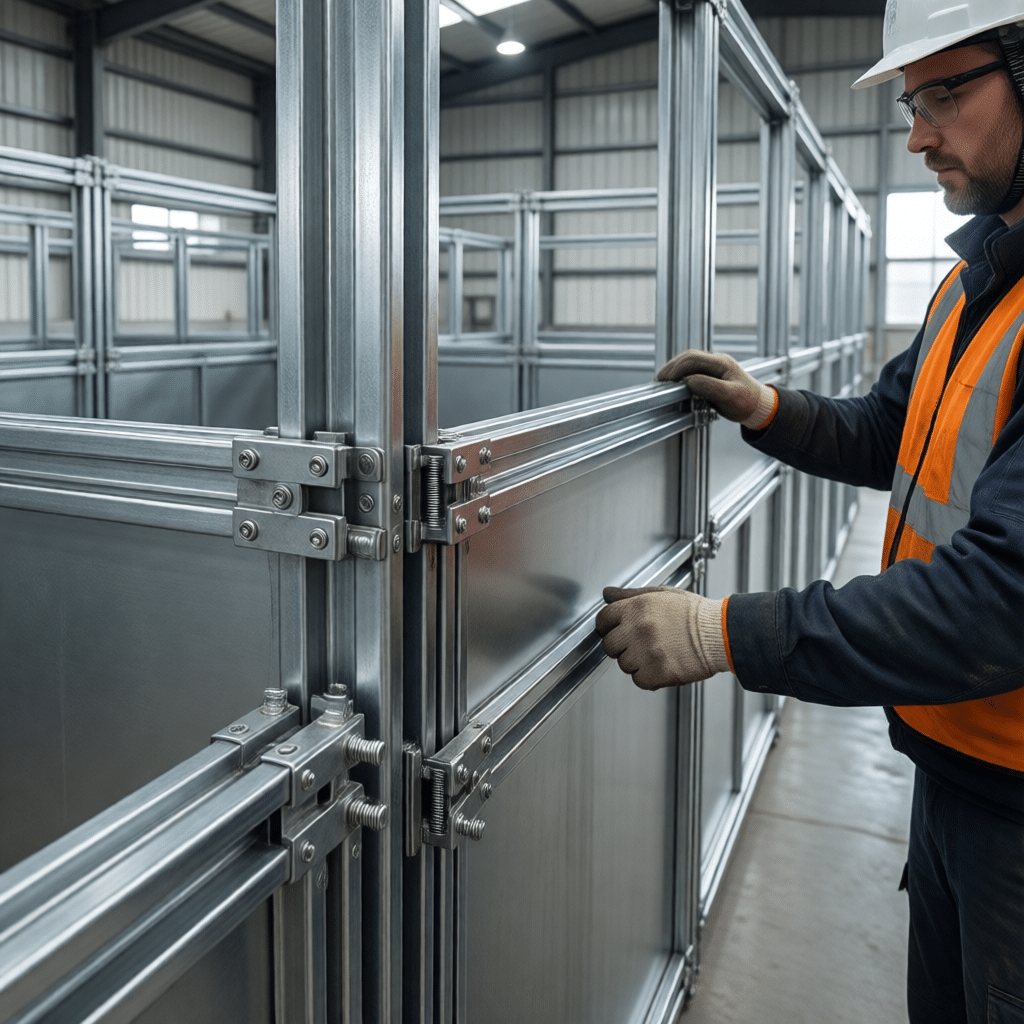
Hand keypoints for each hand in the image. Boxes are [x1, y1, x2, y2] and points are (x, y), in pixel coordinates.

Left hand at [595, 585, 729, 689]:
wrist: (720, 632)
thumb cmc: (693, 614)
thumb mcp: (660, 594)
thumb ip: (630, 595)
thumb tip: (608, 593)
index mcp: (637, 607)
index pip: (603, 619)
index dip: (606, 626)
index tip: (611, 631)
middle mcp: (638, 629)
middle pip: (610, 645)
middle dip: (621, 646)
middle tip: (638, 644)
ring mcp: (646, 652)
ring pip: (624, 664)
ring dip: (636, 662)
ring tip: (656, 653)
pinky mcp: (657, 672)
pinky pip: (639, 680)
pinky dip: (648, 677)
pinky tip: (661, 665)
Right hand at [655, 350, 775, 427]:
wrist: (758, 406)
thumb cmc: (747, 402)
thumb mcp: (730, 396)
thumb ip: (710, 387)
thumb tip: (688, 381)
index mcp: (722, 363)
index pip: (694, 358)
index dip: (677, 367)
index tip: (667, 379)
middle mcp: (717, 361)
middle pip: (688, 357)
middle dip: (672, 367)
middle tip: (659, 380)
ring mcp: (714, 367)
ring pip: (689, 362)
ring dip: (675, 369)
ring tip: (663, 380)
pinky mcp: (712, 374)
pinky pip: (692, 369)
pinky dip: (680, 374)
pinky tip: (674, 382)